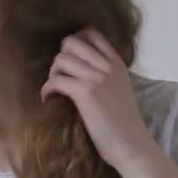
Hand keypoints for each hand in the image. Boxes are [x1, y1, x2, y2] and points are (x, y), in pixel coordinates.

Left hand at [40, 29, 156, 166]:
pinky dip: (47, 90)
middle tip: (60, 76)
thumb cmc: (123, 123)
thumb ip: (105, 74)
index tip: (69, 60)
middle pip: (71, 42)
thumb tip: (79, 68)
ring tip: (55, 89)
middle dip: (60, 58)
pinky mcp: (86, 93)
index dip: (74, 42)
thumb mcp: (119, 88)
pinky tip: (49, 99)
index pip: (92, 33)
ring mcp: (96, 77)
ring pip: (61, 59)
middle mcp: (107, 65)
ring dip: (52, 74)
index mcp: (117, 63)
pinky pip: (56, 81)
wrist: (130, 144)